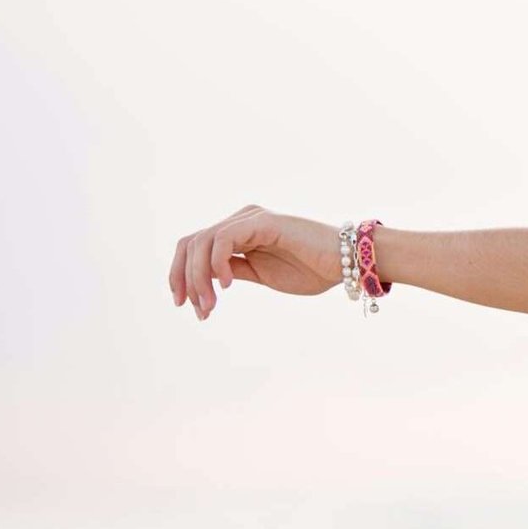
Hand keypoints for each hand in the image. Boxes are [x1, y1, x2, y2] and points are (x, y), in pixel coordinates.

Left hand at [168, 205, 342, 319]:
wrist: (346, 264)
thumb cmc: (312, 270)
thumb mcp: (261, 275)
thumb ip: (234, 271)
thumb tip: (202, 281)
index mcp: (239, 232)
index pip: (194, 248)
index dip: (181, 276)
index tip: (184, 306)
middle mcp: (240, 220)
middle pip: (190, 243)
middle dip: (184, 279)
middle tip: (197, 310)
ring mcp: (250, 218)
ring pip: (202, 242)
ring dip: (199, 278)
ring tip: (210, 305)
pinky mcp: (262, 221)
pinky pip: (224, 239)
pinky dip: (217, 263)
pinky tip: (229, 285)